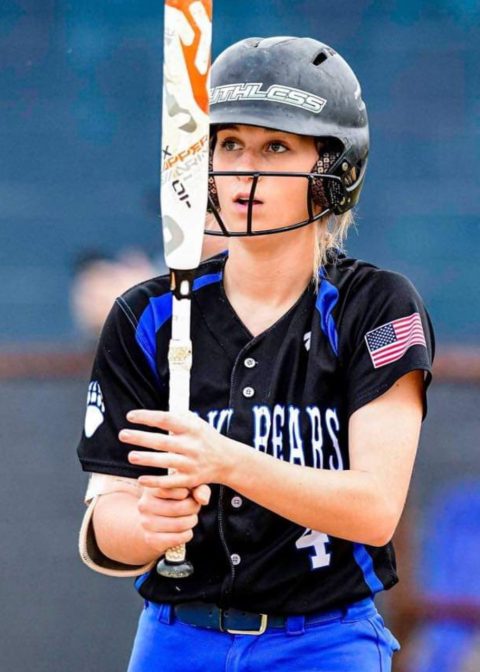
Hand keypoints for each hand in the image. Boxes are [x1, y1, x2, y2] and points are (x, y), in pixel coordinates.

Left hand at [119, 410, 234, 488]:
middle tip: (122, 435)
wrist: (227, 460)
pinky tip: (141, 479)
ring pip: (166, 461)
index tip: (129, 416)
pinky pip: (171, 482)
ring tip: (130, 456)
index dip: (147, 417)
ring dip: (146, 459)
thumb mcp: (197, 422)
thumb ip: (178, 416)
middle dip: (141, 438)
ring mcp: (191, 463)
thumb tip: (156, 412)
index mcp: (192, 428)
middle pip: (162, 441)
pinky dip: (156, 481)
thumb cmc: (205, 438)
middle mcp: (192, 445)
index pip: (166, 420)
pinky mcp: (191, 479)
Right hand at [136, 484, 210, 554]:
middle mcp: (145, 505)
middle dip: (194, 509)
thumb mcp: (184, 490)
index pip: (177, 490)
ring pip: (180, 524)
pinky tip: (185, 531)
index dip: (189, 494)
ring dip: (191, 522)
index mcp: (152, 489)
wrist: (151, 524)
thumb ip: (198, 489)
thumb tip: (203, 499)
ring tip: (190, 519)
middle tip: (194, 509)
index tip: (188, 495)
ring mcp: (147, 523)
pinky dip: (187, 534)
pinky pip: (178, 538)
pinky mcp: (151, 539)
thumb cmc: (172, 502)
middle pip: (180, 508)